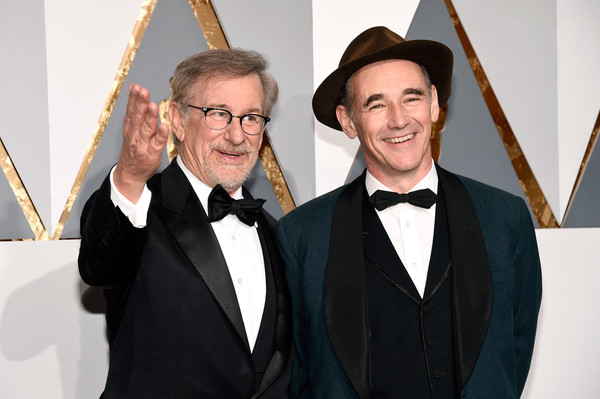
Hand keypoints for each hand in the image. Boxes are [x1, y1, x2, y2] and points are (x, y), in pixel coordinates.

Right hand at [113, 84, 168, 202]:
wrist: (130, 173)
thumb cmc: (133, 148)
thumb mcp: (131, 128)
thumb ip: (135, 111)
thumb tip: (135, 90)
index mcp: (130, 127)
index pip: (131, 110)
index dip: (133, 99)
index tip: (136, 87)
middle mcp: (135, 134)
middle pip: (138, 117)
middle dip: (140, 103)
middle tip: (143, 92)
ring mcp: (143, 144)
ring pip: (147, 129)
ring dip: (150, 117)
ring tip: (153, 106)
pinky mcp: (151, 154)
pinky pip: (157, 144)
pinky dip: (161, 135)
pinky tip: (164, 127)